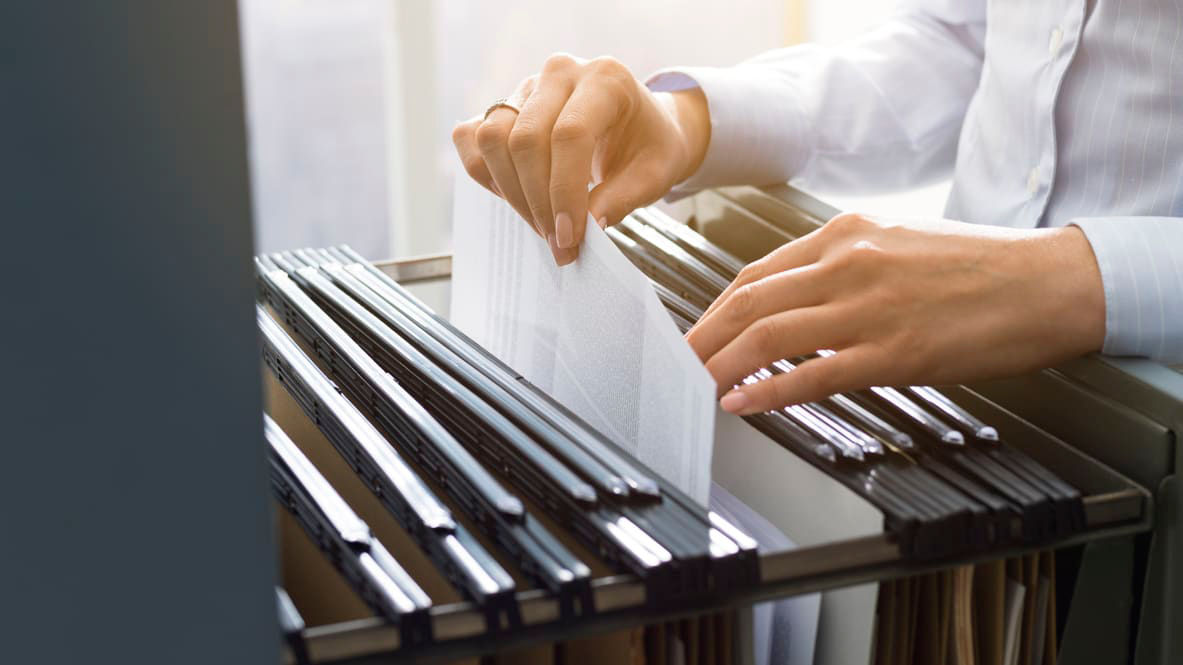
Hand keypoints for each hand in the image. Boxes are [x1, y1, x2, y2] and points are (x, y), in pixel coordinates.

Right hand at [451, 53, 709, 264]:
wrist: (641, 127)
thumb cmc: (649, 147)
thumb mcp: (654, 175)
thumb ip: (622, 199)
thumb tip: (585, 227)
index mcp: (605, 79)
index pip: (570, 134)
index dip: (564, 192)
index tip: (569, 237)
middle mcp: (561, 73)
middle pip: (525, 139)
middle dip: (537, 202)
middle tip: (557, 242)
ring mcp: (526, 86)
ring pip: (492, 138)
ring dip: (511, 193)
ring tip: (541, 224)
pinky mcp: (503, 105)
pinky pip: (471, 138)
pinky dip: (486, 174)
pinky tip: (516, 197)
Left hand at [686, 213, 1106, 413]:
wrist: (1049, 282)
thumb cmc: (981, 265)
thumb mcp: (900, 242)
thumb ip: (844, 264)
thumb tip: (797, 297)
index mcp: (846, 234)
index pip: (757, 273)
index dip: (717, 308)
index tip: (699, 331)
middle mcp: (848, 263)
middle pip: (747, 302)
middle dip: (701, 337)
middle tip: (675, 363)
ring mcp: (868, 308)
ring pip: (768, 336)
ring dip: (721, 365)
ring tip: (695, 387)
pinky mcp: (894, 352)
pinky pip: (813, 375)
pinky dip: (768, 392)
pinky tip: (743, 404)